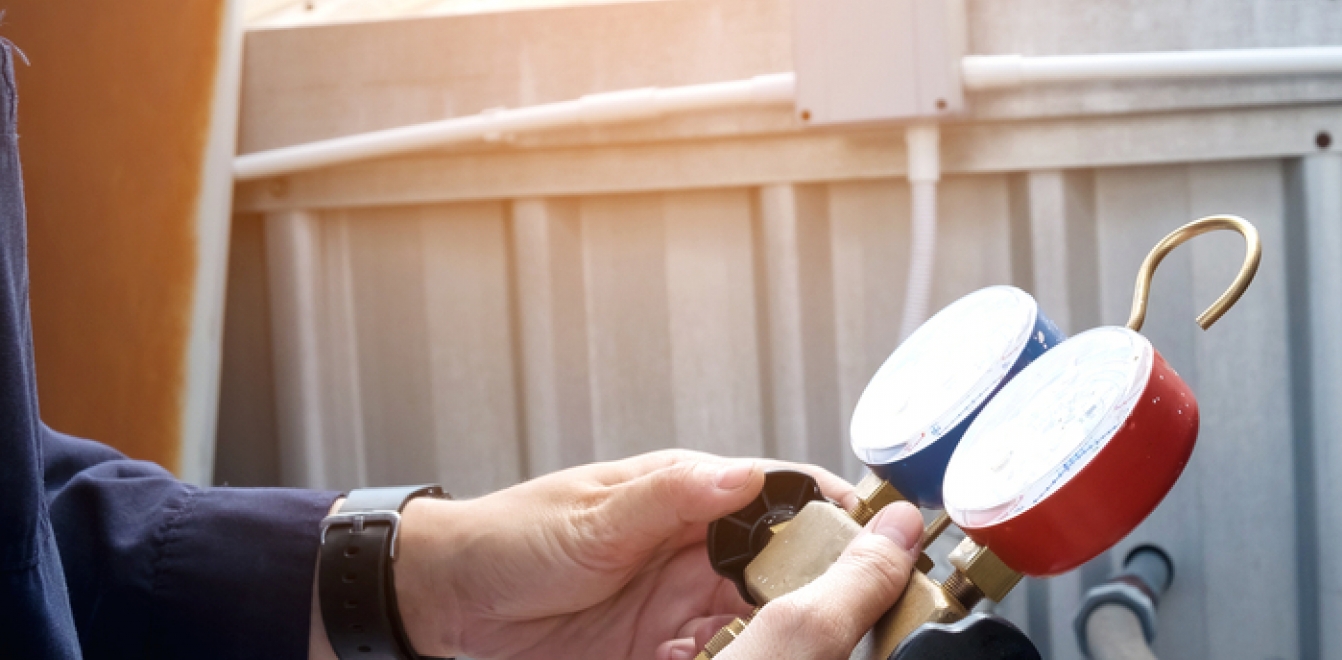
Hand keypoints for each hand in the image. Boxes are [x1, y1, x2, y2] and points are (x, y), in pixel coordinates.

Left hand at [309, 450, 919, 659]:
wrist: (442, 603)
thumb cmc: (509, 538)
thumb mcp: (590, 516)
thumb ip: (668, 496)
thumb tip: (739, 474)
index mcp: (691, 497)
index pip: (786, 496)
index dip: (837, 512)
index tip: (880, 532)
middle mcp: (699, 551)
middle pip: (792, 566)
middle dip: (830, 584)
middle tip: (860, 608)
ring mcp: (686, 606)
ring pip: (768, 620)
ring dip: (791, 634)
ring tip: (816, 645)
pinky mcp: (668, 655)